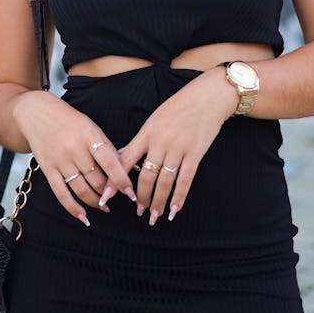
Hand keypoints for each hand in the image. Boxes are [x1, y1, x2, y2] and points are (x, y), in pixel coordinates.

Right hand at [11, 90, 136, 224]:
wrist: (37, 113)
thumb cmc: (70, 121)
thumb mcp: (91, 127)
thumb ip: (106, 147)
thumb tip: (124, 168)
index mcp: (89, 136)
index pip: (109, 162)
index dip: (121, 179)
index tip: (131, 193)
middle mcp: (74, 149)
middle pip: (96, 179)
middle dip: (108, 192)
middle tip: (116, 196)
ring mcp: (60, 160)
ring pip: (81, 189)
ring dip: (95, 201)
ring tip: (104, 206)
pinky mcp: (48, 169)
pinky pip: (61, 194)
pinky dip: (73, 208)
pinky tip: (84, 216)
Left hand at [116, 67, 237, 225]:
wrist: (208, 97)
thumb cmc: (180, 106)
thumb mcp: (155, 119)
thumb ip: (140, 139)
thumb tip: (122, 156)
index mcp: (147, 133)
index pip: (125, 161)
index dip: (114, 181)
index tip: (105, 197)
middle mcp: (160, 142)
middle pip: (145, 177)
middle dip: (140, 197)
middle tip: (138, 211)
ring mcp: (178, 149)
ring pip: (164, 182)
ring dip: (158, 201)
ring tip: (155, 215)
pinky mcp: (195, 154)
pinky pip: (185, 180)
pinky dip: (179, 197)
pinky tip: (175, 210)